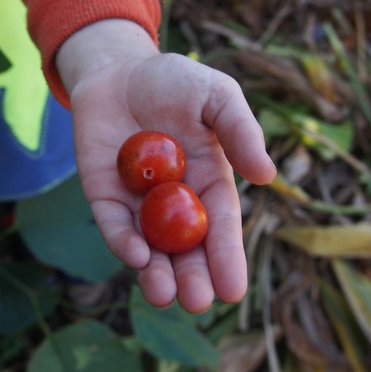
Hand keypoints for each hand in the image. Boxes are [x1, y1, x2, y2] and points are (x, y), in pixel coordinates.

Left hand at [56, 19, 275, 312]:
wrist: (119, 70)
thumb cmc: (174, 81)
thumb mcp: (216, 95)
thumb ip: (240, 131)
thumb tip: (266, 175)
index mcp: (208, 181)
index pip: (220, 226)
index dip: (227, 258)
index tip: (233, 292)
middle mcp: (175, 200)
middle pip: (185, 248)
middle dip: (192, 277)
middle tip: (196, 301)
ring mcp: (138, 201)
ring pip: (149, 247)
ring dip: (156, 274)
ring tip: (165, 295)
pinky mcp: (104, 194)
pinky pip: (114, 223)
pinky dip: (123, 241)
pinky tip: (135, 256)